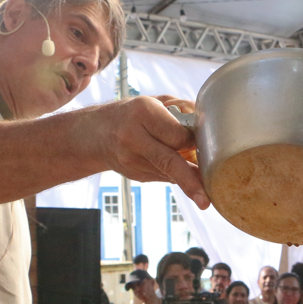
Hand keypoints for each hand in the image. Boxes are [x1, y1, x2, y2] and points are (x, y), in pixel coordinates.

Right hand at [74, 96, 207, 208]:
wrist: (95, 134)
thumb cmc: (131, 114)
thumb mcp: (154, 103)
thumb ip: (181, 110)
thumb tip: (207, 127)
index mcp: (142, 112)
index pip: (177, 134)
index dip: (193, 141)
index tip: (203, 143)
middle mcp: (134, 137)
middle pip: (170, 161)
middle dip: (190, 181)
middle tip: (205, 200)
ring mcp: (131, 160)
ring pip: (170, 173)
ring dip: (188, 177)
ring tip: (200, 183)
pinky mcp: (135, 175)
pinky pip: (164, 177)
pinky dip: (176, 175)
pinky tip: (179, 171)